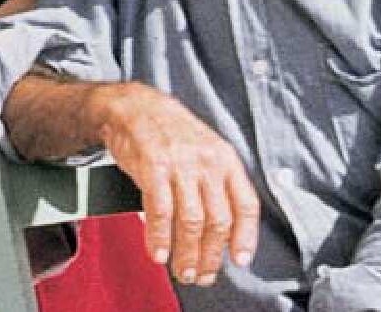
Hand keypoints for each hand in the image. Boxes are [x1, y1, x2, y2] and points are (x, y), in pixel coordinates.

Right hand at [94, 84, 258, 286]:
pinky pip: (161, 211)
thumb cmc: (169, 130)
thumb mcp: (205, 148)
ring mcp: (180, 163)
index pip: (245, 204)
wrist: (134, 106)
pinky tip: (159, 251)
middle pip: (218, 220)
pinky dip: (160, 237)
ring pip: (191, 221)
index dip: (245, 236)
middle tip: (203, 274)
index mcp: (225, 158)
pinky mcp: (153, 167)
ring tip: (183, 270)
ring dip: (187, 254)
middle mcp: (206, 161)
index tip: (240, 259)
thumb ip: (216, 183)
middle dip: (211, 255)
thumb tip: (223, 228)